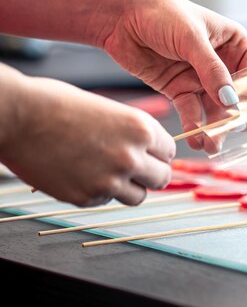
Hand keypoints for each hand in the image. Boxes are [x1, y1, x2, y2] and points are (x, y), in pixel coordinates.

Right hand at [0, 76, 174, 206]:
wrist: (17, 116)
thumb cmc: (58, 105)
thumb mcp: (110, 111)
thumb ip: (133, 133)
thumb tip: (148, 152)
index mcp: (141, 128)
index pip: (169, 152)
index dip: (158, 153)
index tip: (148, 154)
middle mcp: (131, 156)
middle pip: (162, 177)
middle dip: (150, 173)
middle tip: (133, 168)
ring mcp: (110, 180)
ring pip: (140, 196)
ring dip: (129, 187)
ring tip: (108, 173)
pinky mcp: (87, 197)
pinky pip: (106, 201)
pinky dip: (98, 192)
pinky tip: (80, 173)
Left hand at [101, 0, 246, 152]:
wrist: (120, 16)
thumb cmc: (161, 13)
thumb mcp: (192, 38)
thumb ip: (212, 70)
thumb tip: (231, 101)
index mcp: (234, 43)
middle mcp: (221, 63)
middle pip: (235, 96)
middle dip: (235, 118)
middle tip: (233, 134)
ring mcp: (200, 78)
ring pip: (214, 109)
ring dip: (214, 128)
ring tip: (212, 145)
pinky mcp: (179, 89)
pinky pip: (191, 111)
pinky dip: (194, 126)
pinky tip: (195, 138)